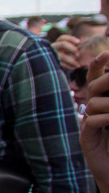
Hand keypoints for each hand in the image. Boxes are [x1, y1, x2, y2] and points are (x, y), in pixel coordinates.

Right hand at [51, 33, 79, 71]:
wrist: (51, 68)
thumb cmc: (63, 57)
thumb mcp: (66, 50)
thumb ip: (73, 46)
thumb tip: (83, 40)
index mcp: (56, 44)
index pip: (62, 38)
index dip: (71, 39)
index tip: (79, 42)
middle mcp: (52, 48)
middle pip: (63, 44)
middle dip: (72, 48)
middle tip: (78, 55)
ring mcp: (52, 56)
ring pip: (62, 56)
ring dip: (72, 60)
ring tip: (78, 65)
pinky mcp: (53, 63)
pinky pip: (61, 64)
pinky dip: (69, 66)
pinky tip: (73, 68)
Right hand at [80, 51, 108, 192]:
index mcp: (100, 107)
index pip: (96, 82)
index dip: (99, 67)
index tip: (107, 54)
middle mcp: (91, 113)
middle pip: (94, 88)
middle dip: (105, 79)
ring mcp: (87, 125)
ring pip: (95, 104)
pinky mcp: (87, 138)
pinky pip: (94, 122)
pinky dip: (107, 118)